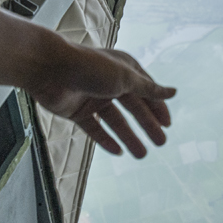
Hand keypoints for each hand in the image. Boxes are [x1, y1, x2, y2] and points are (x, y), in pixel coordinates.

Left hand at [0, 8, 175, 156]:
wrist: (49, 69)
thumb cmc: (90, 67)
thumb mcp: (125, 78)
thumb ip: (148, 89)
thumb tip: (173, 91)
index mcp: (125, 70)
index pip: (147, 91)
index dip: (158, 108)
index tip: (168, 124)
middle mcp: (110, 84)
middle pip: (133, 108)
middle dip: (147, 126)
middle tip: (160, 143)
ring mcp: (93, 99)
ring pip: (116, 121)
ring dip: (129, 137)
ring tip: (142, 154)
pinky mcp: (77, 112)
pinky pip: (95, 129)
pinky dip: (106, 139)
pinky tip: (118, 151)